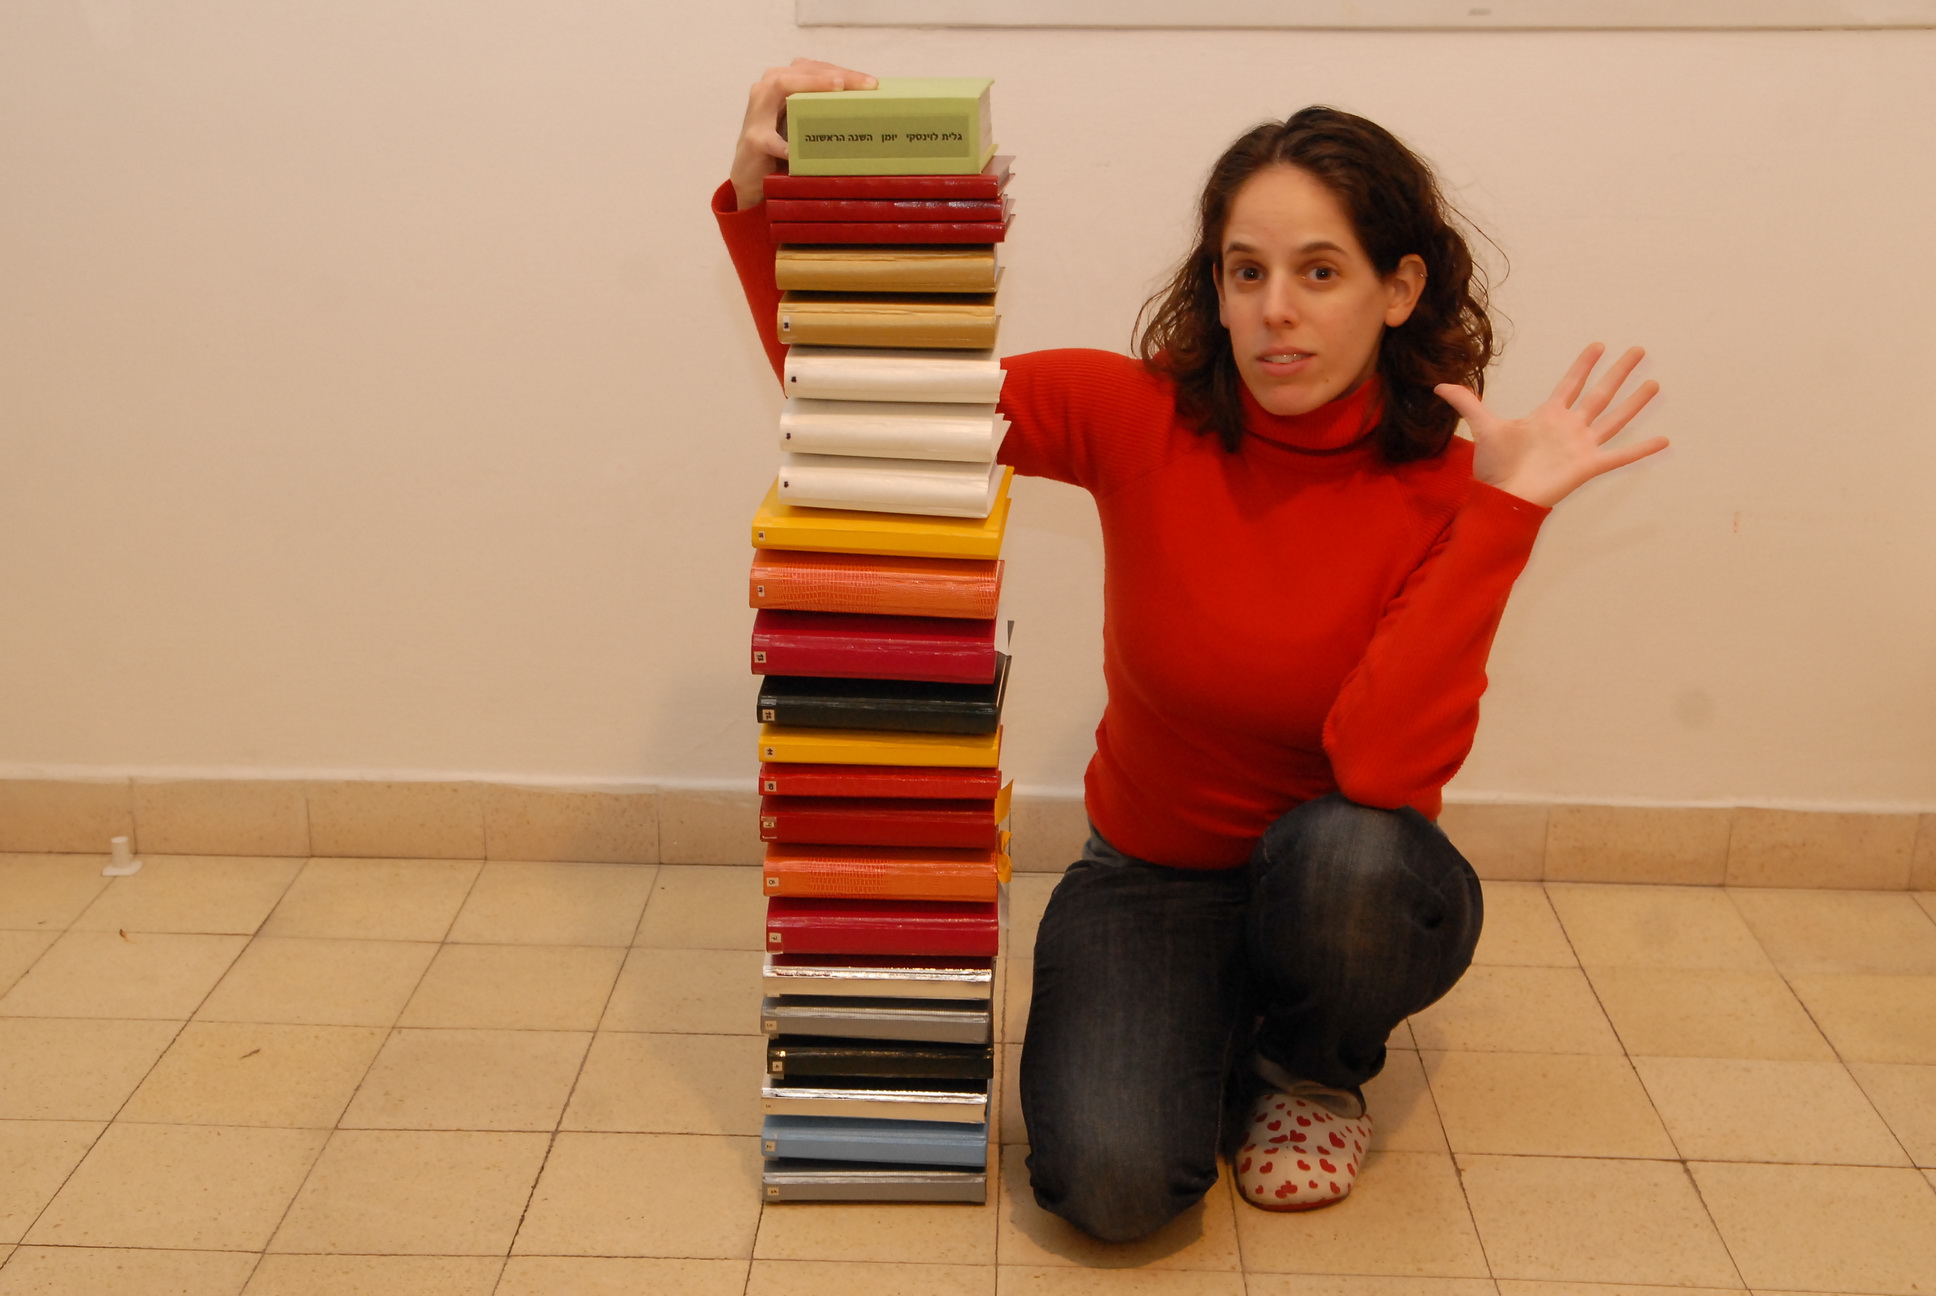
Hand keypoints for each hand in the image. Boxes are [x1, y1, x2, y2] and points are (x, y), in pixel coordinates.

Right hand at [731, 58, 877, 210]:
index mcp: (781, 82)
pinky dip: (784, 145)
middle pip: (802, 71)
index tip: (871, 82)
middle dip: (836, 74)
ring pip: (782, 86)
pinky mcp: (754, 139)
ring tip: (837, 89)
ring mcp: (757, 113)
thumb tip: (867, 109)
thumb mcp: (803, 123)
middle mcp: (766, 89)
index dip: (843, 71)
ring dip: (811, 85)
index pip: (814, 68)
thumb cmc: (784, 145)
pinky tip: (797, 151)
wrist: (751, 176)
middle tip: (866, 84)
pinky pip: (770, 139)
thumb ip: (822, 109)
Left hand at [1435, 344, 1666, 508]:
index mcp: (1548, 415)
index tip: (1598, 345)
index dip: (1584, 365)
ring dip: (1635, 402)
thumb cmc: (1495, 466)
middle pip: (1600, 393)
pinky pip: (1620, 455)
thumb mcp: (1483, 426)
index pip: (1571, 383)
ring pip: (1614, 417)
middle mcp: (1569, 427)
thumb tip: (1438, 384)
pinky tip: (1663, 440)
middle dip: (1619, 372)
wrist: (1503, 496)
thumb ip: (1466, 403)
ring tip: (1655, 383)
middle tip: (1638, 350)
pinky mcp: (1588, 466)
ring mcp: (1581, 446)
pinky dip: (1642, 450)